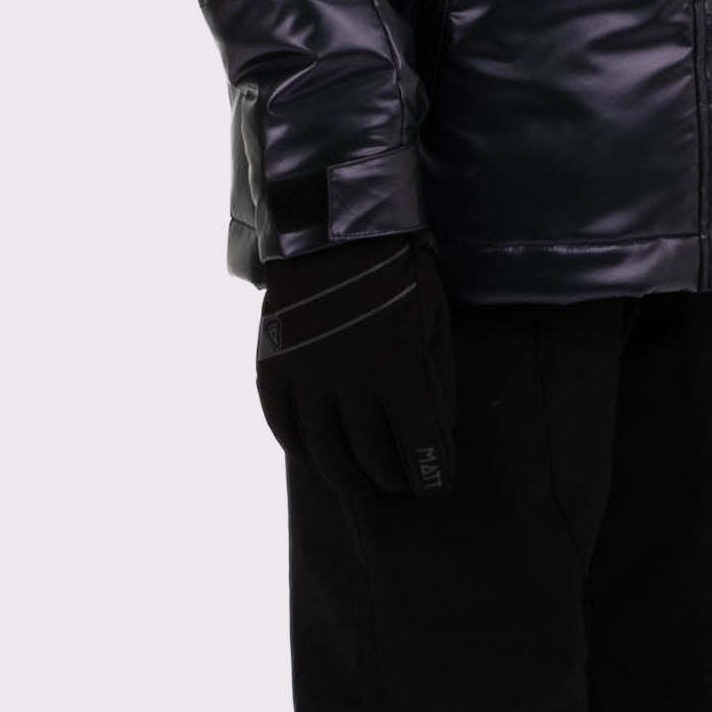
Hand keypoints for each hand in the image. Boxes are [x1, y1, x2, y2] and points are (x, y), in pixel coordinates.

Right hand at [255, 231, 456, 499]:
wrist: (334, 228)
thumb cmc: (396, 273)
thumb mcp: (433, 320)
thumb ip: (435, 378)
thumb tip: (435, 428)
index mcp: (400, 372)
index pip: (420, 446)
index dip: (430, 473)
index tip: (435, 482)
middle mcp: (351, 385)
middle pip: (373, 457)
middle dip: (392, 477)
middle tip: (399, 483)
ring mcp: (308, 379)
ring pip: (326, 452)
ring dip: (346, 475)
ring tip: (359, 480)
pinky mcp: (276, 368)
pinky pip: (282, 424)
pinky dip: (299, 446)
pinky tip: (313, 452)